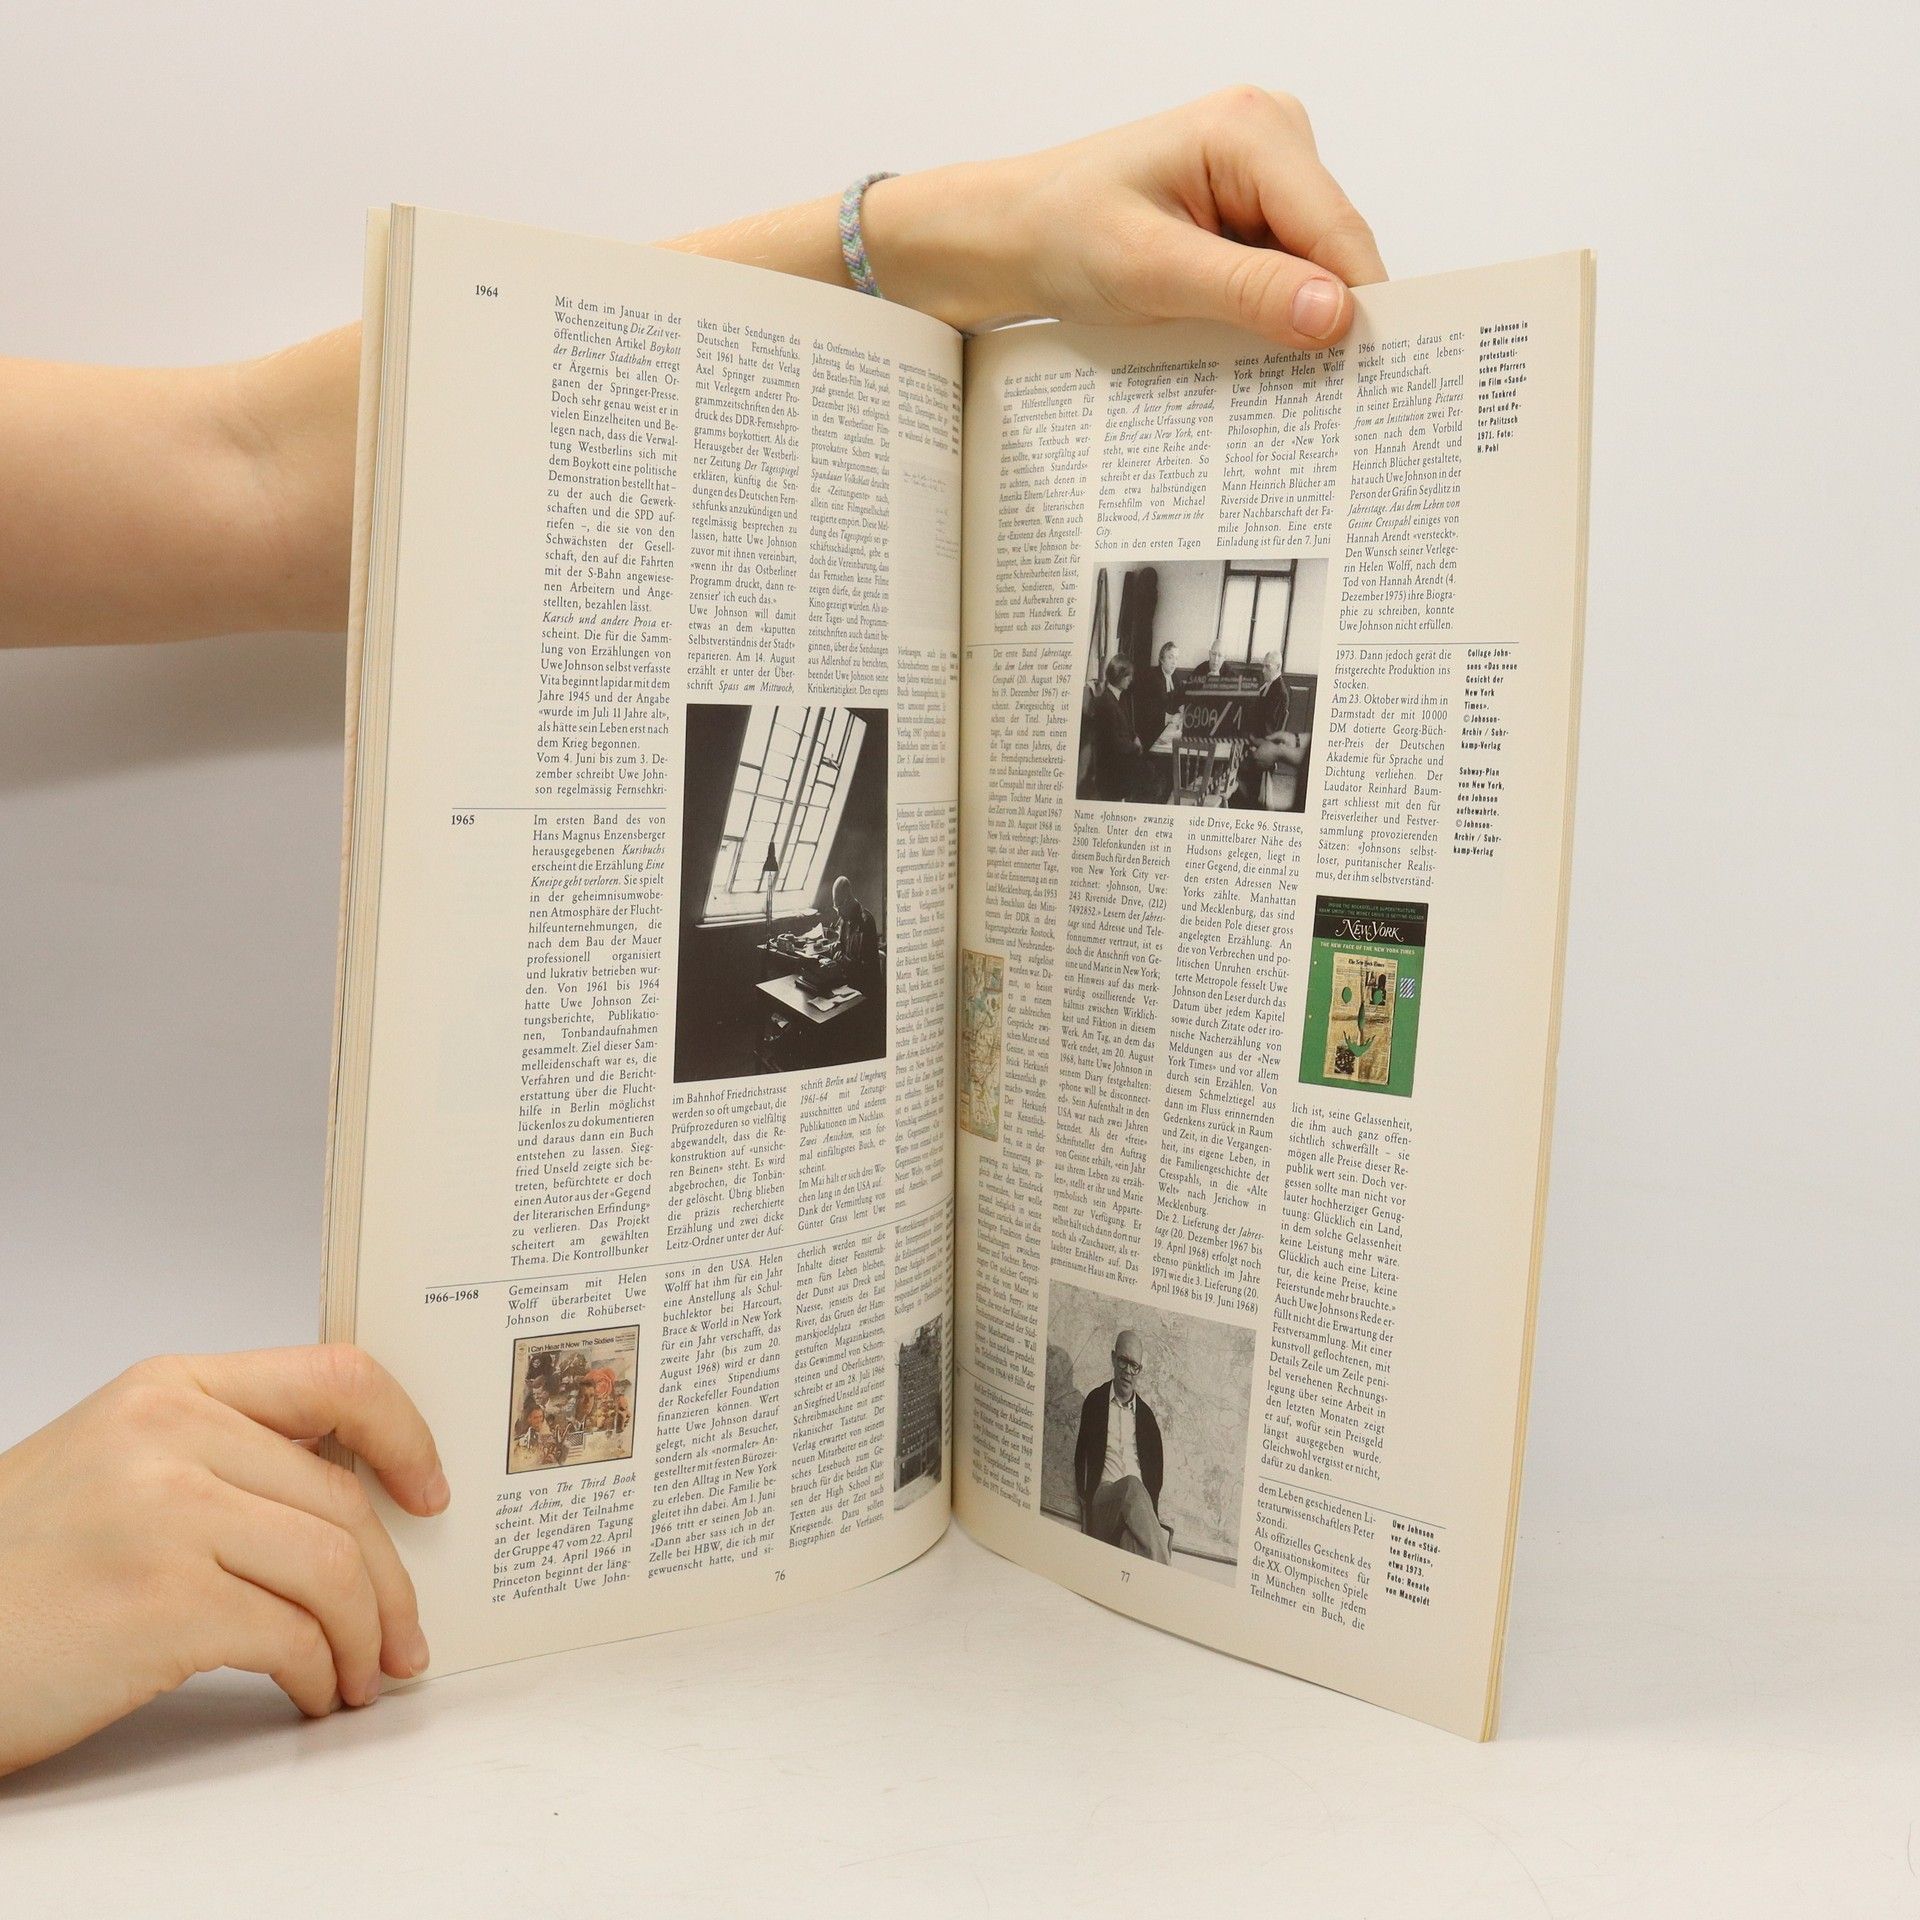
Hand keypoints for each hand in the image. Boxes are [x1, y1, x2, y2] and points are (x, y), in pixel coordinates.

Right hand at [0, 1345, 447, 1776]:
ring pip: (335, 1567)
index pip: (337, 1376)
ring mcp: (167, 1515)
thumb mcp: (117, 1464)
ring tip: (360, 1676)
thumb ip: (222, 1454)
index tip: (431, 1489)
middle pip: (344, 1496)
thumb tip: (351, 1499)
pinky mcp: (161, 1603)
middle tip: (405, 1636)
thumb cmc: (17, 1565)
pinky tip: (312, 1693)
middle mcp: (172, 1435)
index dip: (405, 1433)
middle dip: (393, 1580)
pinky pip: (292, 1635)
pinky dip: (320, 1673)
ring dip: (366, 1636)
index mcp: (171, 1388)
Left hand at [868, 88, 1385, 345]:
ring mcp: (1266, 170)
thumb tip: (1334, 315)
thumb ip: (1246, 291)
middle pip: (1334, 248)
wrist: (1013, 235)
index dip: (1355, 307)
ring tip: (1248, 360)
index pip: (1338, 230)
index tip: (1360, 379)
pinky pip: (1285, 268)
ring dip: (1289, 318)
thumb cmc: (1062, 236)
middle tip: (1302, 390)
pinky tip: (1234, 337)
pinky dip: (1268, 311)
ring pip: (1313, 265)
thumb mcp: (1150, 272)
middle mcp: (1270, 135)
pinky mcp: (1253, 205)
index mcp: (1251, 130)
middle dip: (1319, 315)